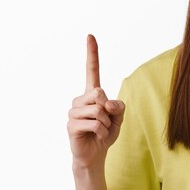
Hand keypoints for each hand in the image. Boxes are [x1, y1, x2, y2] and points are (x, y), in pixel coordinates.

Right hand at [67, 34, 125, 168]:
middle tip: (105, 121)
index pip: (92, 70)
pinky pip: (94, 123)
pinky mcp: (71, 125)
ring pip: (98, 110)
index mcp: (92, 94)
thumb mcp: (118, 118)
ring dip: (106, 123)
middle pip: (99, 93)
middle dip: (108, 110)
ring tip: (100, 130)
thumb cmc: (106, 133)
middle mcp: (80, 99)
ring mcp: (73, 112)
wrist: (95, 154)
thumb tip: (105, 103)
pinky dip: (102, 131)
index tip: (90, 35)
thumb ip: (118, 107)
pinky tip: (96, 136)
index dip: (92, 53)